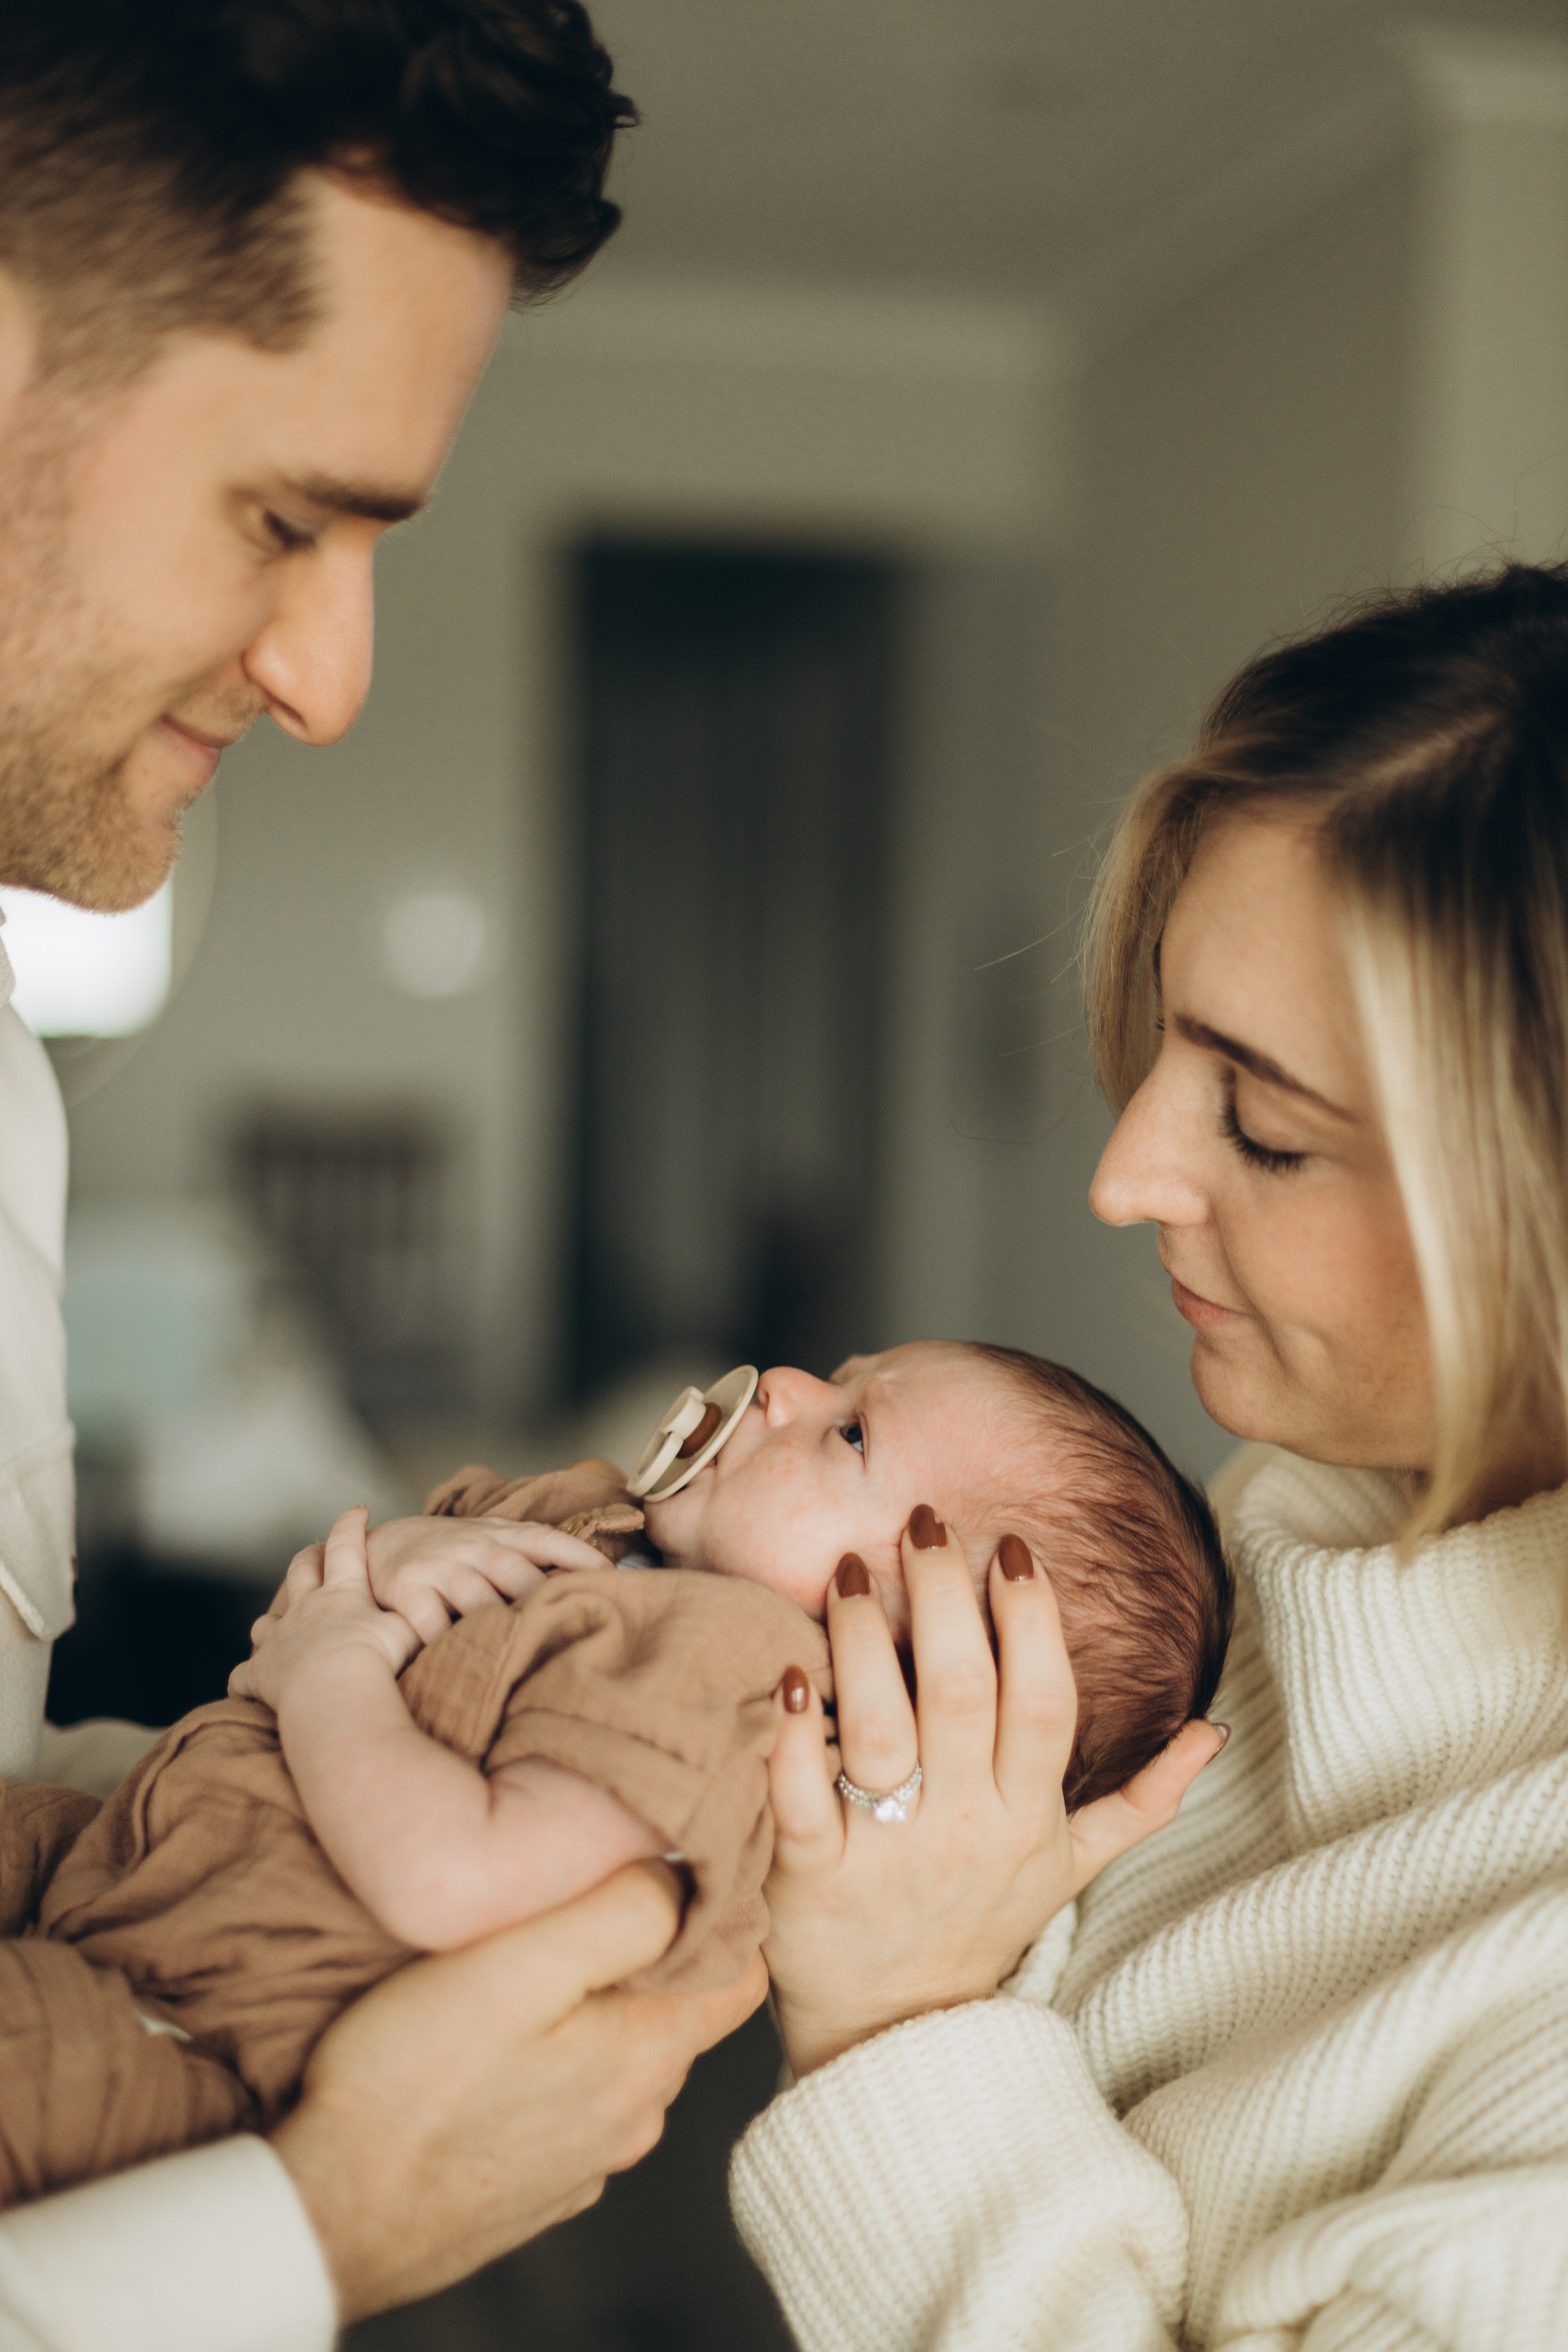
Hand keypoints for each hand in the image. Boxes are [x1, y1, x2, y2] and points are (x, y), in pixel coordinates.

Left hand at [230, 1506, 415, 1706]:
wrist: (334, 1689)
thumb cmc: (375, 1658)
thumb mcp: (407, 1630)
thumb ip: (419, 1617)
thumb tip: (442, 1609)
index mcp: (341, 1593)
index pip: (346, 1546)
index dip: (351, 1525)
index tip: (358, 1510)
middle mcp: (305, 1608)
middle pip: (300, 1571)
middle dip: (307, 1560)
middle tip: (313, 1555)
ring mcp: (278, 1638)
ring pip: (266, 1622)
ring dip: (271, 1623)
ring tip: (277, 1629)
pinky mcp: (260, 1672)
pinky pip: (244, 1675)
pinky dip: (246, 1679)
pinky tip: (249, 1686)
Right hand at [270, 1862, 765, 2321]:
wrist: (331, 2212)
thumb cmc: (414, 2078)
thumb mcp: (522, 1962)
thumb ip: (622, 1913)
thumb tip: (680, 1875)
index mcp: (647, 2056)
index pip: (742, 1974)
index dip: (723, 1912)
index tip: (669, 1870)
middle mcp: (635, 2118)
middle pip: (678, 2012)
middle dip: (647, 1958)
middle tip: (576, 1907)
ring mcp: (587, 2160)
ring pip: (621, 2058)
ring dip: (591, 2015)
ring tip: (525, 1974)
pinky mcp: (537, 2185)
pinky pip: (572, 2105)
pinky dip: (553, 2068)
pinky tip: (495, 2050)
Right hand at [364, 1513, 607, 1644]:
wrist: (380, 1543)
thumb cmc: (451, 1552)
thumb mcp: (491, 1540)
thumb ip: (532, 1555)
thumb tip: (595, 1582)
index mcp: (499, 1534)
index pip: (546, 1540)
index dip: (581, 1558)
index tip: (614, 1582)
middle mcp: (472, 1547)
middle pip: (519, 1575)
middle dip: (547, 1603)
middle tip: (577, 1632)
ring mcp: (439, 1567)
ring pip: (479, 1602)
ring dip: (503, 1631)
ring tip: (529, 1661)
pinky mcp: (406, 1590)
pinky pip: (431, 1625)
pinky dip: (449, 1646)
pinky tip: (468, 1668)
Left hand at [764, 1512, 1225, 2076]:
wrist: (897, 2036)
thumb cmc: (980, 1926)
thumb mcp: (1070, 1868)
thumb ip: (1141, 1799)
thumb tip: (1214, 1732)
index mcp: (1028, 1817)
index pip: (1044, 1703)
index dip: (1033, 1621)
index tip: (1010, 1548)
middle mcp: (965, 1830)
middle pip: (963, 1696)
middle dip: (945, 1599)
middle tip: (922, 1522)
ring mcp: (887, 1855)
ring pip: (883, 1731)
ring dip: (864, 1641)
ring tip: (847, 1569)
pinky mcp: (811, 1879)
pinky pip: (800, 1800)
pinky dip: (792, 1737)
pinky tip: (786, 1671)